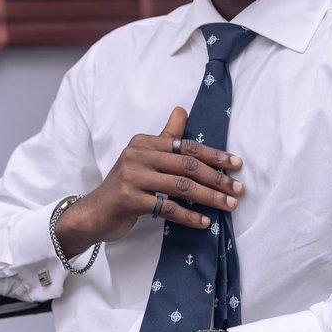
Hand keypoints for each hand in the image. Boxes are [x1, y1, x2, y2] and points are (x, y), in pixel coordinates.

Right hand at [54, 107, 243, 258]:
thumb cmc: (125, 185)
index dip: (214, 156)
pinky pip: (168, 208)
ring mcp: (133, 177)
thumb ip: (165, 136)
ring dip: (209, 198)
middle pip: (187, 166)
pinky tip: (204, 222)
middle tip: (238, 189)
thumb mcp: (143, 157)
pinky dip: (189, 216)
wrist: (93, 212)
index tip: (237, 165)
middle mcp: (138, 155)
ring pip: (181, 187)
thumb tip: (182, 109)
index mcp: (145, 143)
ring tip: (229, 206)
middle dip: (217, 178)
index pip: (186, 146)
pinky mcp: (130, 199)